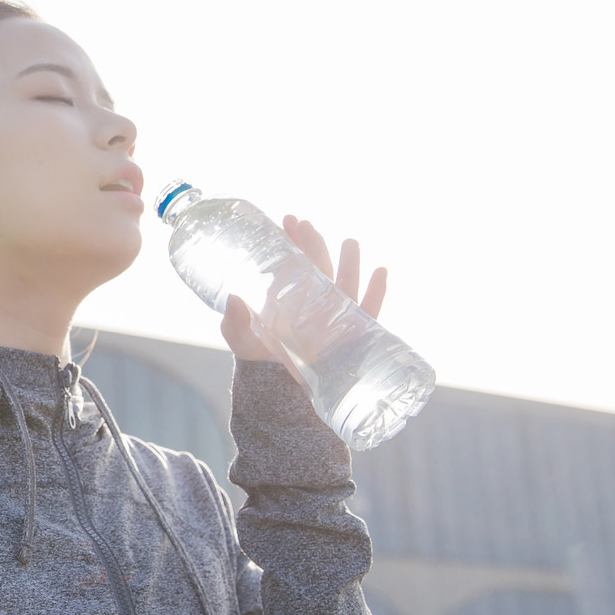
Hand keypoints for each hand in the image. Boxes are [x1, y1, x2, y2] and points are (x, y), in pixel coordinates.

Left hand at [221, 216, 388, 362]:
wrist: (284, 393)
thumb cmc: (264, 363)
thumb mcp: (244, 343)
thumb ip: (235, 325)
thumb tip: (233, 299)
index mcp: (289, 299)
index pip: (292, 263)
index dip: (292, 241)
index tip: (288, 220)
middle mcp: (313, 303)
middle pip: (318, 268)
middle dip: (313, 244)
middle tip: (305, 223)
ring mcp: (335, 317)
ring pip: (345, 284)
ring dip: (349, 262)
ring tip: (349, 241)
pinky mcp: (354, 335)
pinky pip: (369, 311)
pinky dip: (377, 292)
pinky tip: (381, 272)